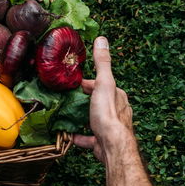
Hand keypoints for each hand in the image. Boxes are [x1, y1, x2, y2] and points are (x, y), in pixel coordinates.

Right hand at [74, 37, 136, 164]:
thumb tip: (101, 40)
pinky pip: (89, 138)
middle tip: (68, 98)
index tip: (74, 84)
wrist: (111, 145)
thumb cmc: (108, 114)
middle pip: (98, 101)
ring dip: (82, 118)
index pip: (101, 84)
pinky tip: (69, 135)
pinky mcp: (101, 142)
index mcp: (117, 95)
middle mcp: (116, 110)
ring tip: (67, 115)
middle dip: (85, 100)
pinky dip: (79, 136)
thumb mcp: (104, 83)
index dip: (88, 83)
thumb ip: (102, 63)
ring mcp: (109, 127)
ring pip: (94, 120)